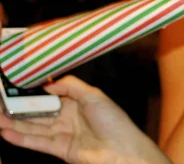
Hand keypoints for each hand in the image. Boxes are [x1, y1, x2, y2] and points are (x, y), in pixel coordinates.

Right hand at [0, 75, 169, 163]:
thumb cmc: (113, 120)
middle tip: (0, 104)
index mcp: (77, 101)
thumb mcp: (94, 95)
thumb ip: (70, 86)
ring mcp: (62, 133)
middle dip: (19, 108)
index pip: (50, 96)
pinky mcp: (59, 149)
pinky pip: (36, 142)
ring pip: (33, 127)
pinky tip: (5, 132)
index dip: (34, 93)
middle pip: (39, 112)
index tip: (16, 88)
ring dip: (14, 123)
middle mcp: (67, 117)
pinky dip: (20, 137)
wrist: (121, 148)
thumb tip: (48, 83)